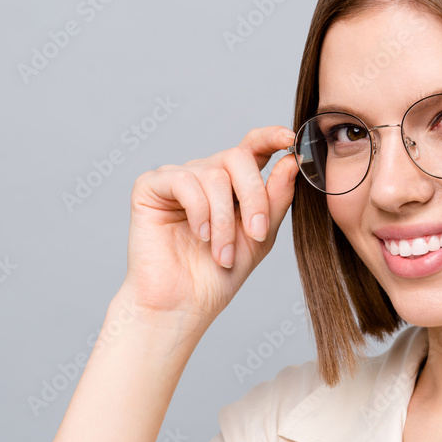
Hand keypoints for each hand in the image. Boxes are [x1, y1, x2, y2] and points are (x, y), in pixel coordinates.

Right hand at [117, 125, 298, 328]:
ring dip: (225, 221)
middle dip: (253, 197)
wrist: (183, 305)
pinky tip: (199, 235)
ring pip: (214, 176)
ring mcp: (177, 178)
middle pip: (237, 157)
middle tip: (256, 235)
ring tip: (222, 254)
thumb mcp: (260, 235)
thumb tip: (290, 161)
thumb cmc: (219, 274)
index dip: (270, 137)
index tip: (289, 138)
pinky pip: (184, 181)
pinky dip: (199, 212)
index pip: (252, 147)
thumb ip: (276, 198)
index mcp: (233, 183)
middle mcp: (205, 174)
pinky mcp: (150, 187)